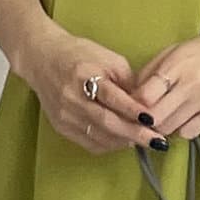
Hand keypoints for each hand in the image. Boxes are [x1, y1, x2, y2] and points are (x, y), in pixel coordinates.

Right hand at [23, 29, 163, 155]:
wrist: (42, 59)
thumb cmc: (79, 55)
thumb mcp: (108, 59)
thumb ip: (128, 82)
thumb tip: (147, 106)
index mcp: (84, 74)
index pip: (111, 96)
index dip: (132, 110)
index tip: (152, 120)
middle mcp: (71, 97)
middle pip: (106, 121)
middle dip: (135, 134)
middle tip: (158, 142)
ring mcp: (65, 115)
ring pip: (100, 136)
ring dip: (125, 141)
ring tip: (146, 141)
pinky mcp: (61, 126)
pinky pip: (90, 143)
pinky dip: (110, 144)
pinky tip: (124, 141)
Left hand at [131, 23, 199, 140]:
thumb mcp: (176, 50)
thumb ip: (152, 70)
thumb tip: (131, 93)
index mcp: (175, 65)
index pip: (144, 95)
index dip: (134, 105)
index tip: (133, 107)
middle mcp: (189, 84)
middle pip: (155, 117)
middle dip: (145, 121)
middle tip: (143, 120)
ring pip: (170, 128)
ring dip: (162, 127)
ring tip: (164, 118)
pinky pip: (189, 132)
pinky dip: (181, 130)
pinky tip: (183, 120)